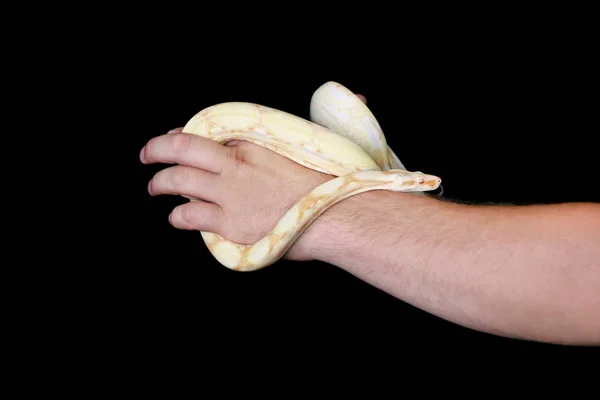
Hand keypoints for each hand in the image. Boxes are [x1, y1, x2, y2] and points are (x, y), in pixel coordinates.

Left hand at [140, 129, 332, 260]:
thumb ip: (305, 128)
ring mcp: (230, 193)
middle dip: (156, 150)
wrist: (334, 218)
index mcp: (253, 142)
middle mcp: (236, 164)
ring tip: (154, 187)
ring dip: (160, 184)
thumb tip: (354, 95)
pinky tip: (176, 217)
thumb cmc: (328, 183)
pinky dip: (178, 216)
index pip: (205, 130)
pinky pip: (190, 216)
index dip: (183, 133)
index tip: (174, 136)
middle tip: (147, 155)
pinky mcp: (230, 223)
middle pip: (182, 149)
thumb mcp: (313, 145)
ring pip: (178, 181)